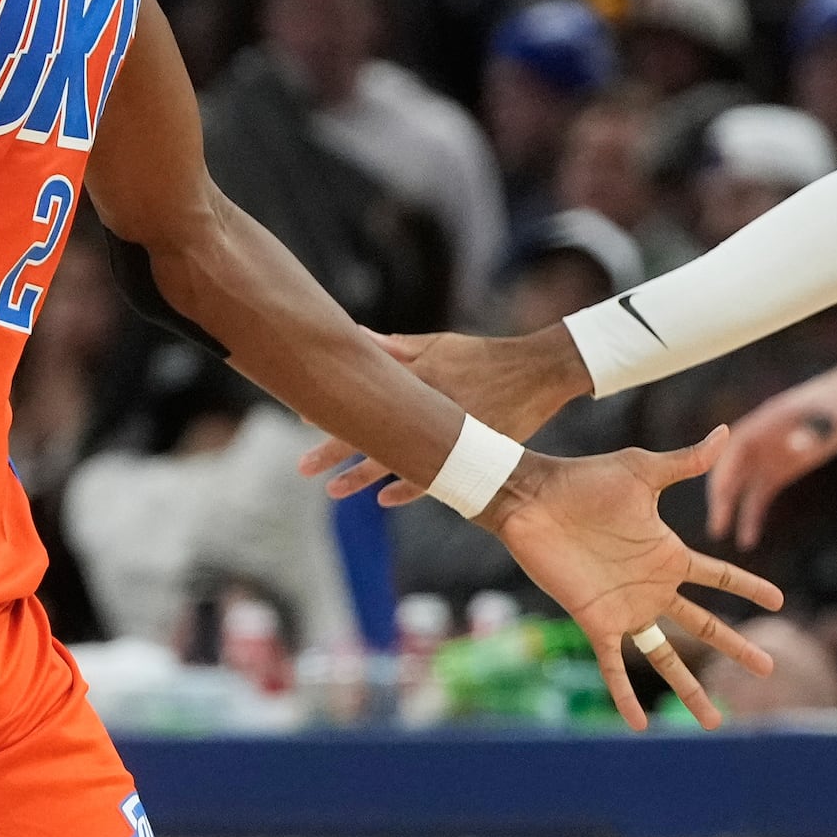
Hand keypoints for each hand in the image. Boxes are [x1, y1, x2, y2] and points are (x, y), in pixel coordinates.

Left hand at [297, 328, 590, 501]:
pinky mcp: (468, 450)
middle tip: (302, 468)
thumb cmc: (483, 355)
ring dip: (360, 477)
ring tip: (331, 492)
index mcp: (416, 377)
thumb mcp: (440, 345)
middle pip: (372, 431)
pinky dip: (407, 488)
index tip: (300, 418)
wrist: (536, 372)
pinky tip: (382, 500)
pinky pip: (432, 476)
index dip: (333, 407)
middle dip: (333, 450)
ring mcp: (446, 431)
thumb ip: (398, 348)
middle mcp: (426, 405)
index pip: (365, 393)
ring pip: (394, 458)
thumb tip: (358, 336)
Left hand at [489, 429, 783, 730]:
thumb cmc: (584, 481)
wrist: (533, 498)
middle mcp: (652, 586)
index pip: (719, 576)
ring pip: (666, 657)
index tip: (779, 602)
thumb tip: (725, 432)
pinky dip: (624, 695)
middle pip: (704, 625)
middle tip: (769, 670)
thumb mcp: (642, 471)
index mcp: (667, 554)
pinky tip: (637, 724)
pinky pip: (613, 666)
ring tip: (714, 722)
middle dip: (736, 648)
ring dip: (690, 689)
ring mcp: (625, 607)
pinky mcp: (594, 620)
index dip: (748, 588)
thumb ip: (685, 461)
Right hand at [706, 364, 836, 548]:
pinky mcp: (777, 470)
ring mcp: (764, 456)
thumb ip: (812, 431)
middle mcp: (757, 441)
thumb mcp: (828, 419)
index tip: (719, 495)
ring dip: (729, 507)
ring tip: (718, 534)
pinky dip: (751, 515)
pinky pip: (759, 495)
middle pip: (731, 468)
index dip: (725, 470)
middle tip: (716, 523)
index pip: (735, 449)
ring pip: (740, 485)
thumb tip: (797, 446)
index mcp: (762, 423)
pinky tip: (748, 540)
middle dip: (721, 494)